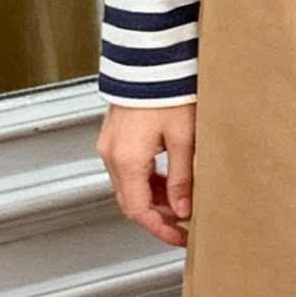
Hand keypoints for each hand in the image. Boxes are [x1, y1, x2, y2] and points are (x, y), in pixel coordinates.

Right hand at [98, 104, 195, 247]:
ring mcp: (110, 145)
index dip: (161, 230)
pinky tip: (169, 180)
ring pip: (129, 187)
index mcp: (126, 160)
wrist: (151, 58)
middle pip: (131, 202)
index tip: (180, 237)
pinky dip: (148, 181)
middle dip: (159, 217)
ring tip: (183, 201)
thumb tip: (182, 209)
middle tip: (185, 225)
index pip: (139, 211)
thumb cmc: (168, 90)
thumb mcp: (184, 139)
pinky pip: (128, 169)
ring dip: (154, 198)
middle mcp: (112, 154)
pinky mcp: (115, 136)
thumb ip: (182, 178)